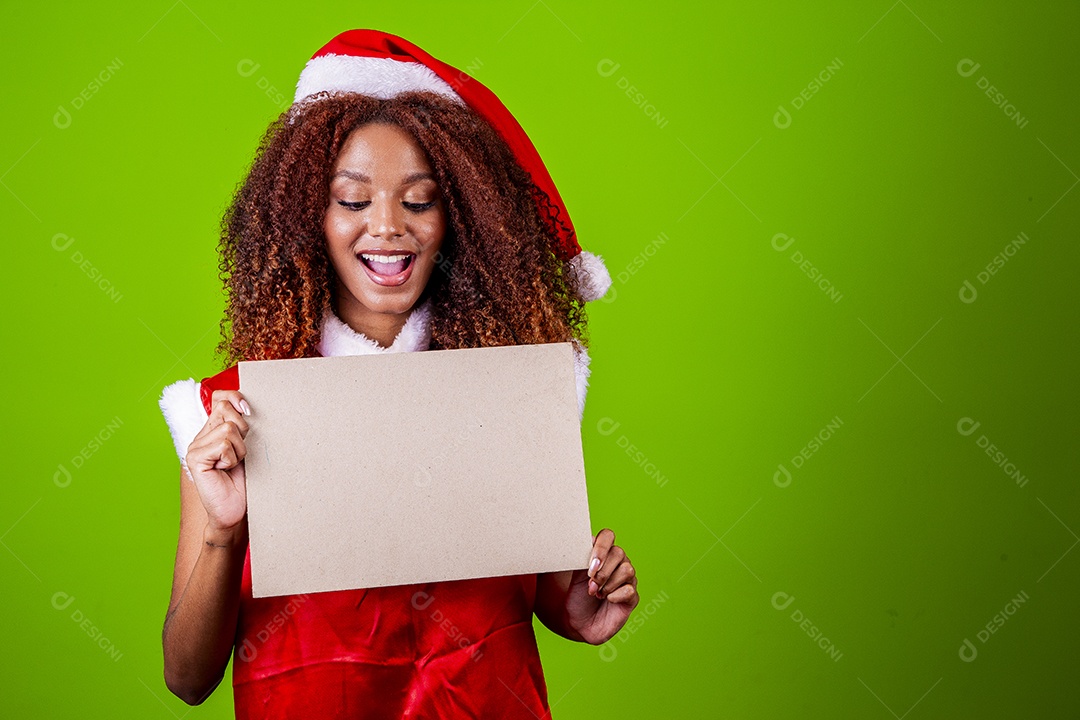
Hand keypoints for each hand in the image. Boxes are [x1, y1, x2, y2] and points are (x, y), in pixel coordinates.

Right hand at [184, 390, 250, 531]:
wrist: (234, 510)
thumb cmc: (241, 481)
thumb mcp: (245, 449)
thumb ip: (240, 428)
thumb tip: (245, 406)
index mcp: (212, 431)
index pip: (219, 398)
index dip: (234, 397)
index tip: (248, 410)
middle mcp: (200, 436)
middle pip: (225, 410)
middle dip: (242, 431)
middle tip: (239, 453)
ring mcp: (195, 447)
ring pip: (228, 429)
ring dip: (239, 450)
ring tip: (232, 465)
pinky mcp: (195, 458)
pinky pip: (223, 445)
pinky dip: (232, 458)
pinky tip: (225, 470)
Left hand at [564, 528, 638, 644]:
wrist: (578, 623)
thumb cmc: (577, 596)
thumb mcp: (575, 574)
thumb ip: (581, 556)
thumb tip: (586, 541)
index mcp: (604, 554)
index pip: (608, 536)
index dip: (601, 548)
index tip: (590, 566)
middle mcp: (618, 563)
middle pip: (619, 553)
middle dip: (602, 571)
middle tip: (591, 584)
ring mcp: (628, 580)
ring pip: (627, 570)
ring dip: (608, 584)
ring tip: (597, 593)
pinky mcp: (632, 597)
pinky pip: (630, 590)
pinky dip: (615, 596)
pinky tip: (608, 600)